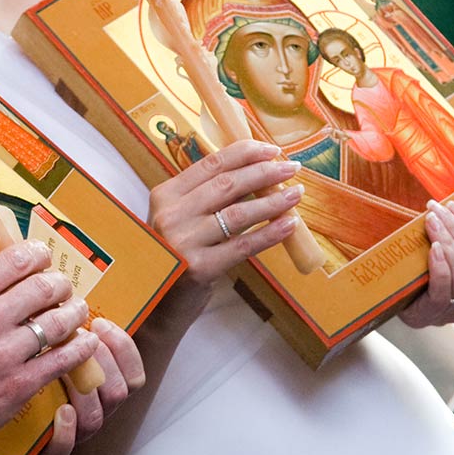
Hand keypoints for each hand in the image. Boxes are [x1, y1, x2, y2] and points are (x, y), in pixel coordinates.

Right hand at [0, 240, 102, 453]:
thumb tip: (13, 272)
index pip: (17, 259)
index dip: (39, 255)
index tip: (45, 258)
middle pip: (44, 287)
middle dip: (61, 284)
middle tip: (64, 288)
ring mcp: (3, 354)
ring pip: (58, 321)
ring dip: (75, 312)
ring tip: (77, 310)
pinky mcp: (18, 385)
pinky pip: (62, 359)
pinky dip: (80, 347)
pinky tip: (85, 341)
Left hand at [35, 317, 146, 454]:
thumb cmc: (25, 373)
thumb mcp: (53, 347)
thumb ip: (67, 329)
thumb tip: (68, 296)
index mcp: (102, 388)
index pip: (133, 374)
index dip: (124, 348)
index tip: (100, 324)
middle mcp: (95, 411)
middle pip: (120, 391)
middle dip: (102, 363)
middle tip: (77, 341)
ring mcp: (75, 434)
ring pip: (97, 417)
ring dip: (84, 391)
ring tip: (63, 369)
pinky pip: (64, 453)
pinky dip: (66, 432)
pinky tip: (61, 411)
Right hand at [149, 140, 304, 289]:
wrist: (158, 304)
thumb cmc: (177, 256)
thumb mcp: (180, 219)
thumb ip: (206, 197)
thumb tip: (255, 172)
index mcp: (165, 195)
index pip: (210, 164)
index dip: (244, 153)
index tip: (271, 150)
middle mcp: (171, 214)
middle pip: (227, 184)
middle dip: (264, 172)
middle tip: (291, 168)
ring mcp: (183, 241)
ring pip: (238, 213)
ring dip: (273, 201)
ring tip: (296, 194)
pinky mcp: (200, 268)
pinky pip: (244, 245)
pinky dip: (270, 233)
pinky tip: (288, 224)